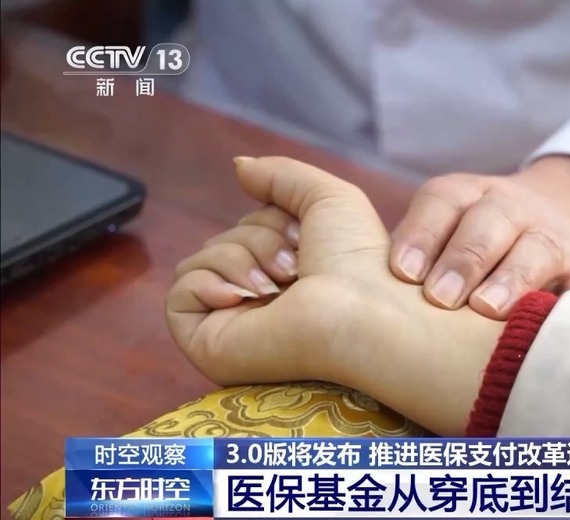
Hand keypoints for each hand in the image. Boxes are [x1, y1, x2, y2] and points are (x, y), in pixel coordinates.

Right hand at [166, 157, 503, 435]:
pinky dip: (206, 282)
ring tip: (279, 283)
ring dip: (238, 258)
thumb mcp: (327, 197)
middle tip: (296, 266)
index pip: (248, 228)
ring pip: (199, 261)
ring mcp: (235, 327)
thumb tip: (239, 167)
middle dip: (257, 238)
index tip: (305, 238)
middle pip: (222, 241)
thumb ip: (280, 176)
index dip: (271, 220)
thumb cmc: (359, 259)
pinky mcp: (210, 348)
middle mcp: (262, 302)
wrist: (362, 312)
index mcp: (290, 274)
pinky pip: (178, 295)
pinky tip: (244, 296)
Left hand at [390, 155, 569, 318]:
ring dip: (512, 278)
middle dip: (464, 258)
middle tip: (439, 299)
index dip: (422, 234)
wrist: (559, 231)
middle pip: (490, 222)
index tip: (403, 273)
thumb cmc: (473, 252)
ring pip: (536, 249)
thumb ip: (410, 260)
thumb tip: (351, 301)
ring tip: (487, 310)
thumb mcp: (445, 233)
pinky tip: (549, 328)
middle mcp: (513, 209)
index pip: (442, 201)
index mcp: (469, 195)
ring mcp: (554, 239)